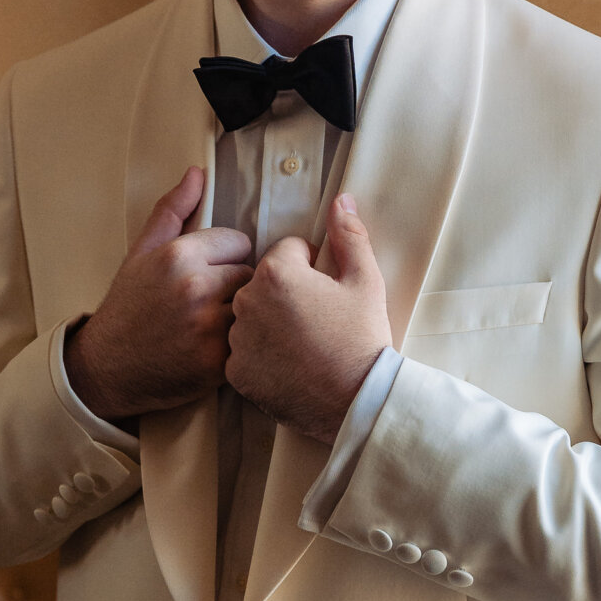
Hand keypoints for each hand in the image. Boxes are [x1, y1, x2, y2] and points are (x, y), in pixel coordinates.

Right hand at [65, 167, 252, 420]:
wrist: (107, 368)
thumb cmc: (128, 306)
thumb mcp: (141, 252)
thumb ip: (173, 210)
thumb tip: (197, 172)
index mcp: (178, 255)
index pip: (240, 242)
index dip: (225, 258)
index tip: (206, 273)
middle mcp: (195, 287)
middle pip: (250, 274)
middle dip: (234, 286)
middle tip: (208, 301)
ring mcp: (208, 326)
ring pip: (253, 306)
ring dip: (240, 314)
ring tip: (213, 323)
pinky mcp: (217, 361)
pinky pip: (249, 339)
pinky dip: (239, 343)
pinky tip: (215, 345)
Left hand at [226, 195, 391, 443]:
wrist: (356, 400)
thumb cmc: (362, 338)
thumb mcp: (366, 280)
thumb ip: (349, 235)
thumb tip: (340, 199)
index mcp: (276, 273)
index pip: (288, 251)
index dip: (313, 268)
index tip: (327, 292)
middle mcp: (247, 302)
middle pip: (264, 281)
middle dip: (287, 292)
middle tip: (317, 318)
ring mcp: (238, 339)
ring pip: (251, 315)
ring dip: (270, 321)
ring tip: (304, 342)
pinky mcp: (235, 372)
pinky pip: (244, 350)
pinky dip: (261, 354)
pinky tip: (289, 363)